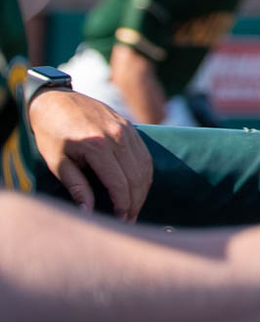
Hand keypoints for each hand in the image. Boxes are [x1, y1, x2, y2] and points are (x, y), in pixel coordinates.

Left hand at [26, 90, 150, 220]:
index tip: (119, 221)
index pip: (120, 184)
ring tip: (133, 207)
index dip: (122, 206)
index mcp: (97, 146)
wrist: (56, 100)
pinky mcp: (131, 127)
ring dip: (142, 190)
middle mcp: (118, 137)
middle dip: (135, 203)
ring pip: (145, 167)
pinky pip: (145, 155)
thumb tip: (89, 212)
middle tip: (128, 220)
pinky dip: (144, 174)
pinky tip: (136, 187)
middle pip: (137, 178)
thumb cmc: (52, 133)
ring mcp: (127, 130)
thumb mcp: (57, 162)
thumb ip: (76, 187)